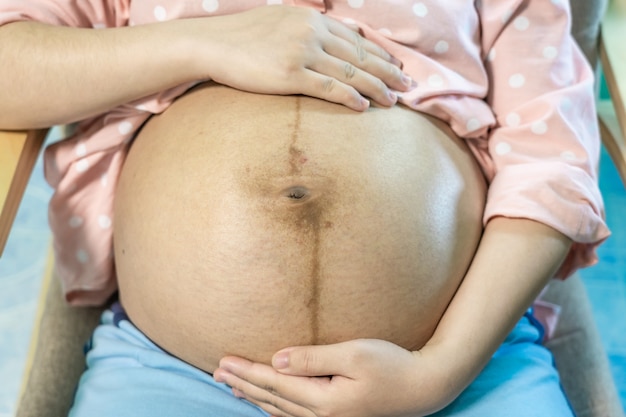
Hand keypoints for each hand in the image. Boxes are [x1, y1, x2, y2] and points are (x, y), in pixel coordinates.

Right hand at [179, 6, 412, 110]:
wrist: (211, 44)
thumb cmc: (242, 38)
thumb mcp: (279, 23)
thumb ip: (305, 31)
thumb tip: (325, 45)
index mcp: (310, 18)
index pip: (354, 39)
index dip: (379, 54)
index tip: (396, 66)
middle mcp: (311, 31)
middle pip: (359, 56)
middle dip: (388, 71)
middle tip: (408, 85)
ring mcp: (302, 52)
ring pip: (350, 73)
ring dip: (377, 88)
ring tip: (394, 101)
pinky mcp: (290, 74)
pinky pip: (329, 88)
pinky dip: (350, 98)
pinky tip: (364, 107)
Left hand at [214, 339, 458, 416]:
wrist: (424, 387)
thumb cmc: (391, 365)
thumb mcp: (353, 354)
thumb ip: (313, 358)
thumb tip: (277, 359)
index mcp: (323, 400)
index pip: (274, 383)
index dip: (247, 371)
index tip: (223, 361)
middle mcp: (322, 416)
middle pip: (271, 398)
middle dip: (243, 384)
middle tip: (216, 372)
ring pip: (279, 409)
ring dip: (254, 396)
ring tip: (232, 386)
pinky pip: (294, 416)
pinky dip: (274, 407)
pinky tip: (266, 404)